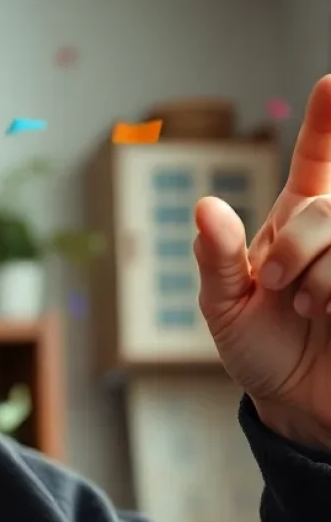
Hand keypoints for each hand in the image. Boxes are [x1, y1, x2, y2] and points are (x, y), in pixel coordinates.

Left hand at [194, 75, 330, 447]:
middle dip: (295, 249)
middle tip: (276, 288)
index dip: (329, 120)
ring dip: (324, 279)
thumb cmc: (258, 350)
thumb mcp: (224, 308)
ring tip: (310, 311)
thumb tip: (204, 206)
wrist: (296, 402)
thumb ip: (217, 258)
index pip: (317, 159)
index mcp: (294, 223)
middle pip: (325, 207)